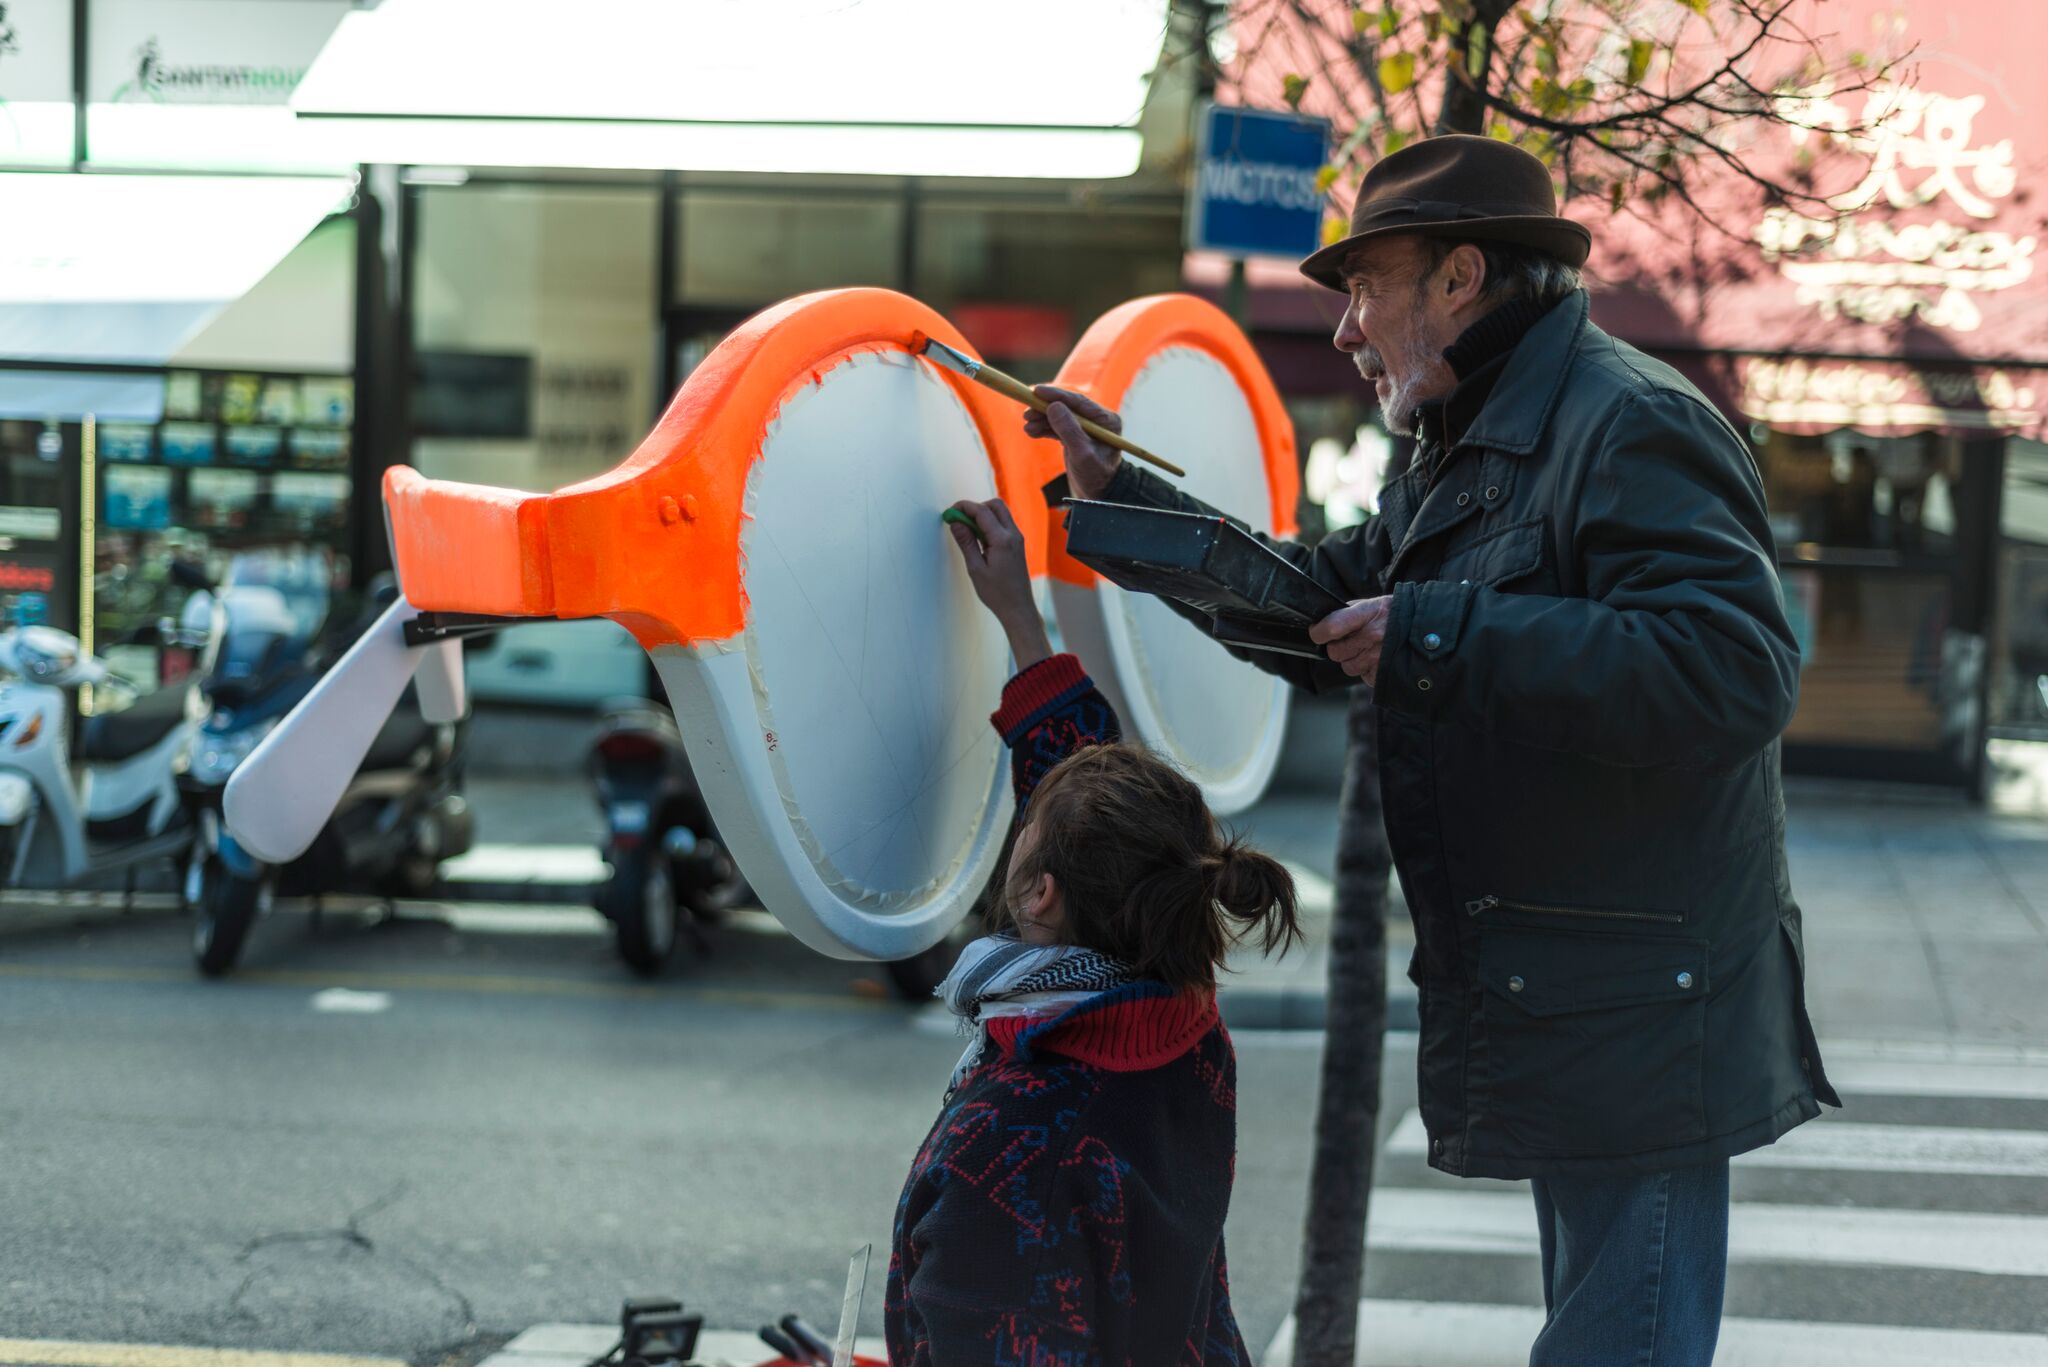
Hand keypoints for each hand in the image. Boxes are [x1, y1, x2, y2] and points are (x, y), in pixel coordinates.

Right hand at [947, 498, 1051, 668]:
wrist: (1018, 607)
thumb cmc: (997, 593)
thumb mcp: (976, 568)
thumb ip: (966, 542)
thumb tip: (956, 523)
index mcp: (1003, 540)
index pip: (982, 512)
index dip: (964, 507)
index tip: (950, 512)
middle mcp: (1013, 535)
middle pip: (995, 505)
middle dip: (975, 507)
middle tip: (959, 519)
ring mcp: (1017, 539)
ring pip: (1000, 513)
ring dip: (982, 515)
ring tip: (967, 531)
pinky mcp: (1016, 544)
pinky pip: (1003, 524)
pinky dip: (989, 524)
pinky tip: (978, 538)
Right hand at [1024, 385, 1123, 499]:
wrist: (1097, 497)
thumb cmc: (1095, 477)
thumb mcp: (1082, 454)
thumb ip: (1069, 430)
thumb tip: (1053, 406)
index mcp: (1107, 420)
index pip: (1079, 402)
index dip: (1056, 395)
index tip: (1036, 391)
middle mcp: (1097, 420)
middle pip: (1067, 407)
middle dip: (1045, 409)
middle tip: (1026, 413)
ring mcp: (1085, 428)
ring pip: (1059, 416)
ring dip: (1041, 419)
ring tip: (1027, 426)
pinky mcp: (1074, 436)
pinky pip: (1057, 427)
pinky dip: (1043, 428)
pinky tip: (1031, 431)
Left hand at [1309, 597, 1392, 682]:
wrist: (1430, 628)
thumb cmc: (1398, 614)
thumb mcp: (1375, 603)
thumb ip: (1349, 612)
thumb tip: (1324, 622)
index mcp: (1367, 614)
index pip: (1331, 627)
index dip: (1319, 632)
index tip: (1318, 633)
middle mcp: (1373, 635)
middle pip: (1335, 652)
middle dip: (1339, 648)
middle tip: (1352, 641)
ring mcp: (1379, 656)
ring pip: (1348, 667)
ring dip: (1354, 660)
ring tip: (1369, 649)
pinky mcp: (1385, 674)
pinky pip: (1364, 676)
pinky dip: (1368, 670)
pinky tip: (1380, 658)